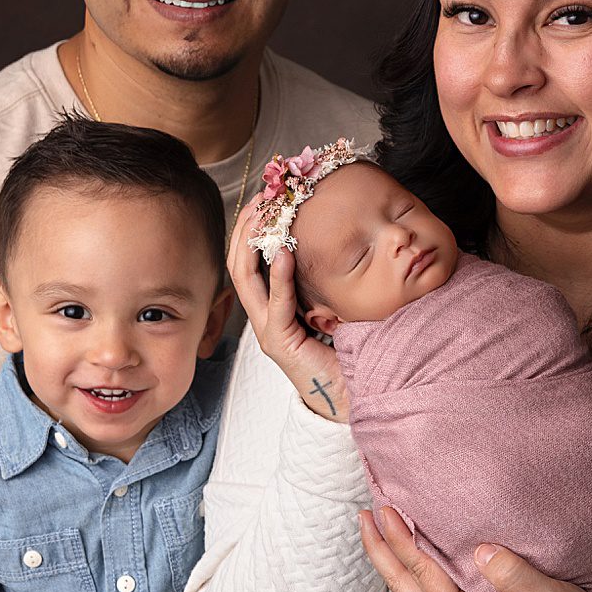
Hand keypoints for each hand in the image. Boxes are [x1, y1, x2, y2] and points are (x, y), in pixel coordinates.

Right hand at [227, 192, 349, 419]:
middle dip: (247, 228)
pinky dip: (279, 276)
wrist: (351, 393)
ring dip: (254, 243)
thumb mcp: (331, 307)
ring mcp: (268, 331)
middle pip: (240, 265)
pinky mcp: (280, 343)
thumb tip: (334, 243)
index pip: (250, 261)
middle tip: (259, 198)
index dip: (252, 229)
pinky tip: (285, 251)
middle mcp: (264, 317)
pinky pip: (276, 303)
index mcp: (273, 308)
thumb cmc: (347, 352)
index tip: (265, 199)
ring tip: (265, 215)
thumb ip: (322, 282)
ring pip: (247, 280)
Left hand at [358, 507, 591, 591]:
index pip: (423, 575)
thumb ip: (513, 572)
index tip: (385, 510)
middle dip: (380, 552)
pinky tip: (405, 568)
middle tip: (364, 516)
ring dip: (388, 568)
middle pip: (403, 590)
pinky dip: (405, 584)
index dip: (401, 541)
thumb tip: (480, 549)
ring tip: (376, 536)